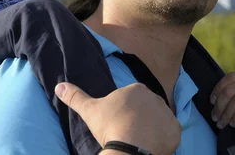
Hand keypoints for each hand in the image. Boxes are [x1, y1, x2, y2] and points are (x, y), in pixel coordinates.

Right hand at [55, 82, 180, 154]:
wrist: (130, 147)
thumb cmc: (111, 125)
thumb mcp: (90, 110)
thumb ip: (76, 97)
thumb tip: (59, 86)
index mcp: (137, 89)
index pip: (131, 99)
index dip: (123, 112)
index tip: (117, 123)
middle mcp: (155, 97)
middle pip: (146, 109)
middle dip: (138, 119)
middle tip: (126, 132)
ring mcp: (167, 113)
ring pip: (158, 120)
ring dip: (150, 128)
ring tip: (138, 141)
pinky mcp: (175, 130)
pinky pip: (169, 133)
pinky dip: (163, 139)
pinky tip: (151, 146)